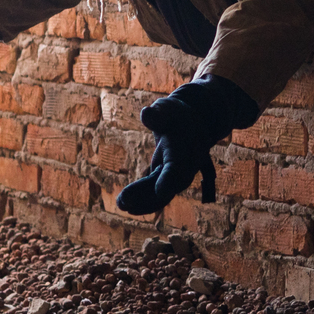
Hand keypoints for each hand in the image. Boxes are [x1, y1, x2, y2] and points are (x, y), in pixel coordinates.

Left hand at [115, 76, 258, 214]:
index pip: (179, 167)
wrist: (191, 123)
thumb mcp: (168, 108)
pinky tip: (126, 206)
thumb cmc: (175, 114)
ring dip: (143, 203)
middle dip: (148, 196)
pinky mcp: (169, 180)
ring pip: (163, 195)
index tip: (160, 191)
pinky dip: (144, 202)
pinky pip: (158, 195)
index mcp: (186, 149)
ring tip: (121, 205)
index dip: (170, 179)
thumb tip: (146, 113)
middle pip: (169, 186)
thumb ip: (159, 113)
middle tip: (123, 201)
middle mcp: (186, 167)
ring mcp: (179, 176)